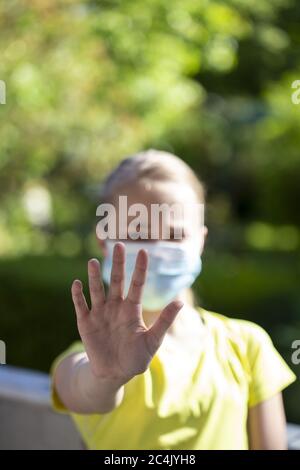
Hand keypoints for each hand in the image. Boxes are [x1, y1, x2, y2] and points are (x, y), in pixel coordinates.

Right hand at [71, 242, 182, 383]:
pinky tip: (77, 283)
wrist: (114, 374)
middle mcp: (116, 307)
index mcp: (132, 309)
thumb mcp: (153, 340)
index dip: (140, 268)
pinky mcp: (86, 323)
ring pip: (97, 290)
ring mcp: (100, 313)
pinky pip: (81, 306)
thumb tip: (180, 302)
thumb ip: (165, 321)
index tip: (144, 251)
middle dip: (117, 264)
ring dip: (94, 277)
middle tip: (118, 244)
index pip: (137, 284)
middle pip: (117, 281)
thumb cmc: (136, 357)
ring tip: (93, 261)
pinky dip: (78, 296)